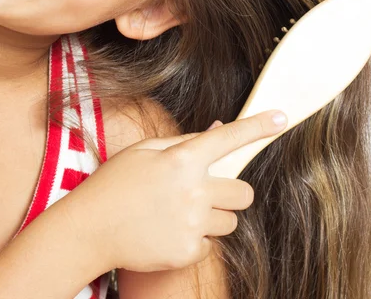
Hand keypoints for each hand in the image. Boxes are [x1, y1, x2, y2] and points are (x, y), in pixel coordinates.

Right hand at [62, 109, 286, 272]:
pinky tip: (167, 231)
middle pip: (244, 192)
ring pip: (230, 221)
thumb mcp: (144, 151)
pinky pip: (209, 245)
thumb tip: (217, 130)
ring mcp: (192, 224)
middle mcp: (193, 191)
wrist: (89, 228)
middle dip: (232, 191)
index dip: (258, 127)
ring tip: (179, 212)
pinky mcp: (187, 252)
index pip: (228, 139)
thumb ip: (184, 141)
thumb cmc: (115, 183)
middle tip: (207, 191)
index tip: (281, 118)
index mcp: (181, 160)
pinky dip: (194, 239)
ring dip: (213, 216)